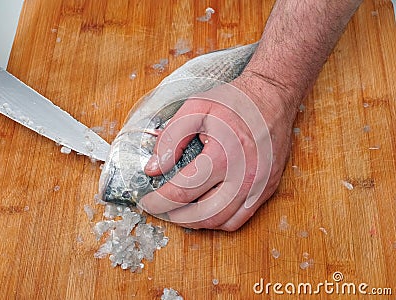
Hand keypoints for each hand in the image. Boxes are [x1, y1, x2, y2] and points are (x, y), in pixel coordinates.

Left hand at [141, 72, 296, 230]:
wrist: (273, 97)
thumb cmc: (236, 101)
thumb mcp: (196, 108)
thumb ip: (171, 138)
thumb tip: (154, 169)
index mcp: (224, 154)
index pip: (182, 191)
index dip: (159, 201)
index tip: (146, 202)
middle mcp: (244, 176)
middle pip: (201, 215)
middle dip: (173, 216)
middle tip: (159, 209)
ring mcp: (258, 186)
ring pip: (221, 222)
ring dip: (194, 222)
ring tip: (178, 211)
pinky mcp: (266, 189)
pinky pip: (240, 219)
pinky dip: (218, 221)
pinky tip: (205, 210)